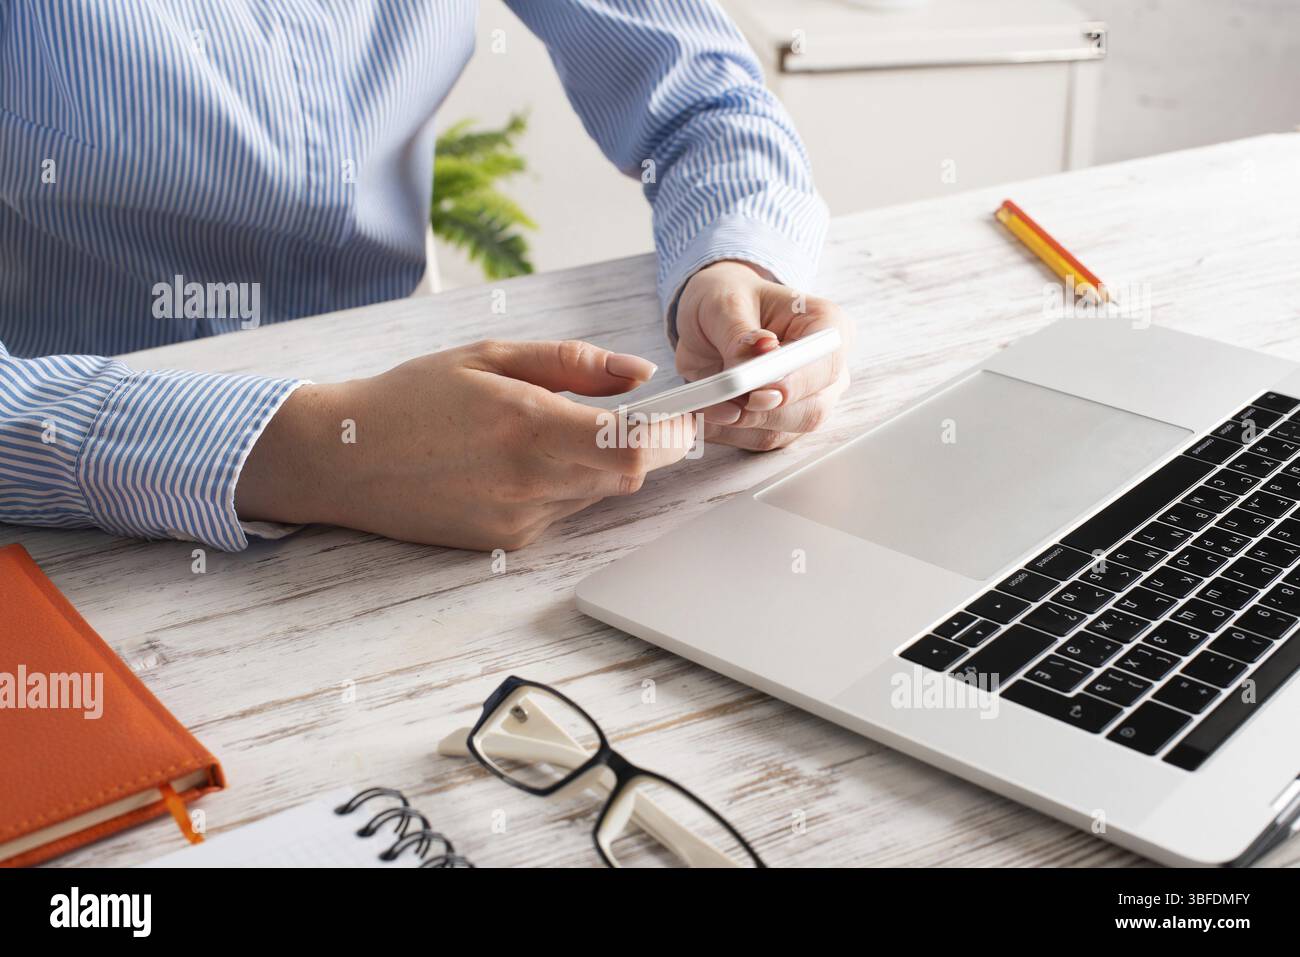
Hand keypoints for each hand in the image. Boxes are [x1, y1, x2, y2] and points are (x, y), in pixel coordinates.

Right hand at [236, 340, 694, 549]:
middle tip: (630, 415)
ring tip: (547, 429)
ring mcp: (518, 520)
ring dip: (599, 464)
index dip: (676, 434)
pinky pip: (563, 511)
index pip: (636, 448)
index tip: (688, 414)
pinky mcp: (506, 542)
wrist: (342, 458)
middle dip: (645, 446)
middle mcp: (529, 482)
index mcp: (528, 426)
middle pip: (629, 476)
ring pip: (598, 494)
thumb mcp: (491, 354)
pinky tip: (516, 462)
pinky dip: (563, 485)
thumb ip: (574, 363)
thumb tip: (641, 373)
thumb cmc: (412, 396)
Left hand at [674, 260, 851, 450]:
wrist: (714, 317)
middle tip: (719, 405)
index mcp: (826, 325)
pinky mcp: (784, 423)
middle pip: (812, 408)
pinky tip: (705, 416)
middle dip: (760, 413)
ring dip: (737, 426)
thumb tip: (755, 357)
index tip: (758, 394)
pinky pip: (759, 440)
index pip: (827, 362)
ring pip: (784, 431)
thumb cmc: (729, 300)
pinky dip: (728, 434)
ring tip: (702, 405)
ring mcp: (809, 399)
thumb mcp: (724, 302)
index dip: (796, 383)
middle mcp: (826, 367)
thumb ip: (739, 332)